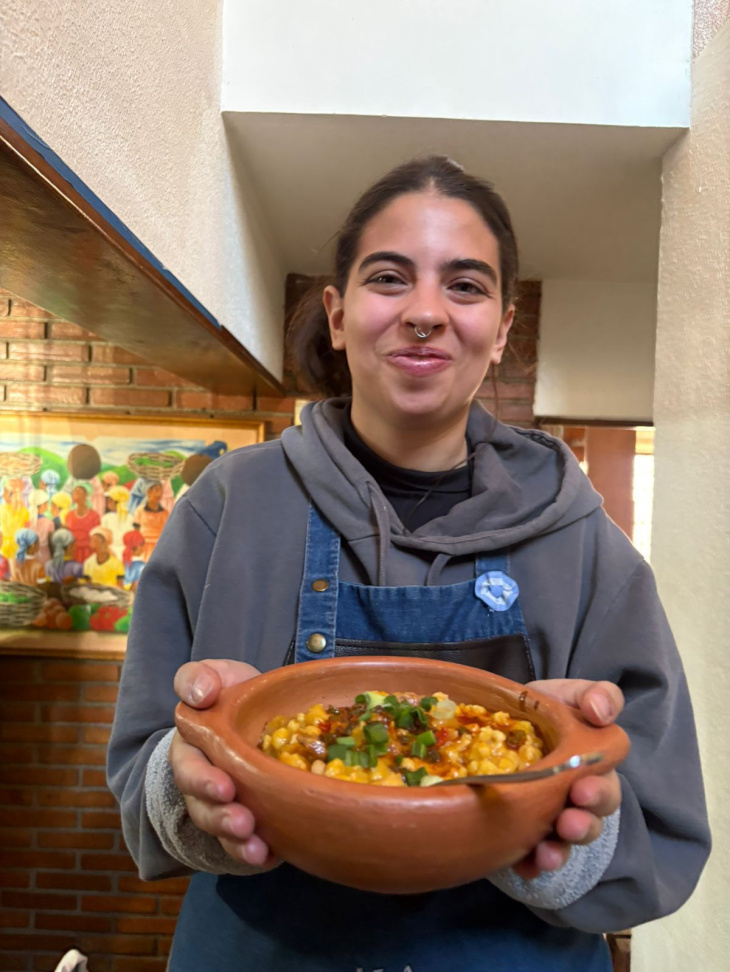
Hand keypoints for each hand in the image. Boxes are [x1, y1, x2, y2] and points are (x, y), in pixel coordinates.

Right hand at [169, 659, 276, 867]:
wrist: (261, 717)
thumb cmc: (234, 697)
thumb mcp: (217, 677)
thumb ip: (199, 678)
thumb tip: (199, 694)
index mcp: (192, 749)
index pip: (188, 767)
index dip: (202, 780)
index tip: (225, 786)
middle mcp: (202, 784)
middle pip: (203, 807)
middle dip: (221, 817)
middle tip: (243, 822)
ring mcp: (223, 807)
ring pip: (221, 833)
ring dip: (237, 843)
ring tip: (256, 848)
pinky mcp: (247, 824)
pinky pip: (245, 846)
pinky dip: (257, 855)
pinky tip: (272, 856)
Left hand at [512, 679, 623, 879]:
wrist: (494, 725)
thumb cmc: (538, 712)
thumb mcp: (563, 695)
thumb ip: (593, 695)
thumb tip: (602, 711)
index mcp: (591, 765)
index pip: (607, 781)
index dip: (599, 789)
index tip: (581, 789)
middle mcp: (578, 796)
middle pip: (592, 818)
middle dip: (584, 823)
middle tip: (567, 822)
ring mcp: (553, 817)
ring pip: (567, 842)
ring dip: (561, 849)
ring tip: (547, 853)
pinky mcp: (527, 834)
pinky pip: (533, 856)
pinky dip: (530, 864)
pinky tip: (524, 867)